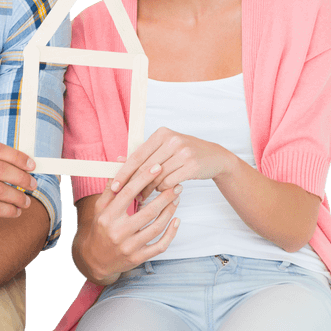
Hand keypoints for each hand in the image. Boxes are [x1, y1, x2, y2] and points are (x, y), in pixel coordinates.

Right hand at [78, 161, 181, 284]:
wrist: (94, 259)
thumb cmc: (99, 228)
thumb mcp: (100, 207)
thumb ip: (111, 186)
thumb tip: (120, 162)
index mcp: (107, 216)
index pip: (128, 193)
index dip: (144, 178)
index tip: (158, 167)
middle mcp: (117, 232)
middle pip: (147, 211)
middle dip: (165, 197)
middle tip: (176, 185)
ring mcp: (128, 247)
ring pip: (156, 228)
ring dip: (170, 212)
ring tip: (176, 199)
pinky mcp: (137, 258)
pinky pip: (160, 246)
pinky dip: (171, 234)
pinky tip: (176, 221)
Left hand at [110, 128, 232, 200]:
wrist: (215, 158)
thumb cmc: (185, 154)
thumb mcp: (165, 149)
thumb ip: (144, 154)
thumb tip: (119, 160)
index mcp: (162, 134)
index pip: (137, 156)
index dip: (124, 172)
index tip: (114, 186)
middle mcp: (172, 140)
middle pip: (145, 168)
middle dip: (135, 185)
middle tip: (129, 197)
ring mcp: (184, 152)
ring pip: (157, 177)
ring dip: (150, 190)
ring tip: (146, 195)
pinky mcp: (192, 165)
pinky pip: (169, 182)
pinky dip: (163, 189)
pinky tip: (164, 190)